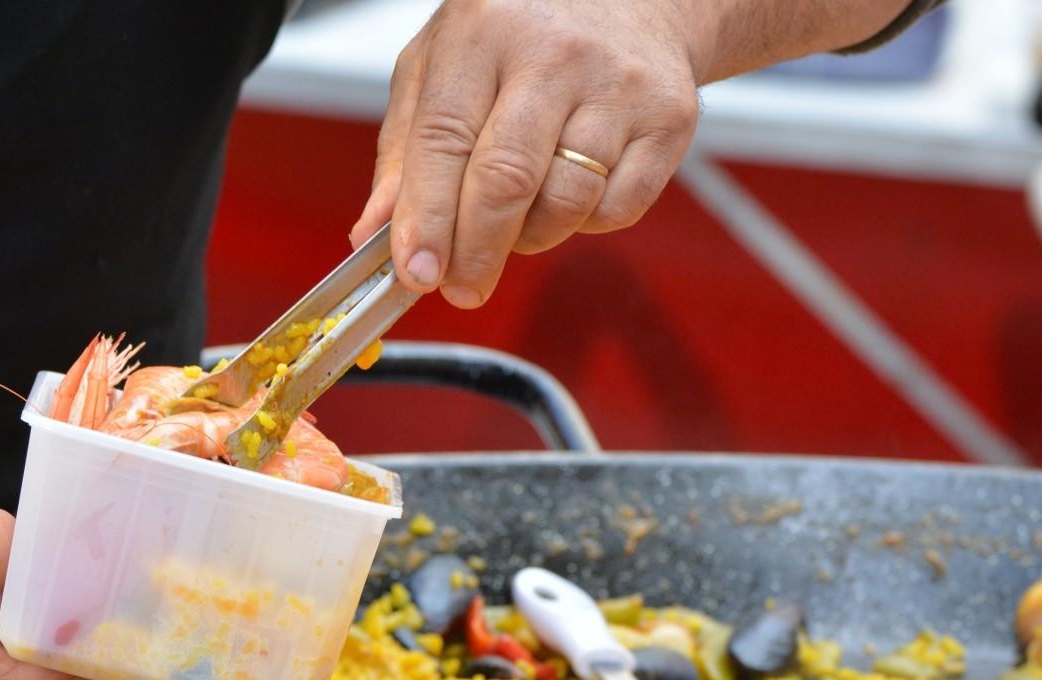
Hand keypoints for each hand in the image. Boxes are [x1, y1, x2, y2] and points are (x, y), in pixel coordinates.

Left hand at [350, 0, 701, 308]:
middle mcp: (554, 54)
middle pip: (506, 181)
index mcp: (483, 32)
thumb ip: (405, 148)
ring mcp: (617, 87)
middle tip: (460, 288)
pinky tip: (569, 191)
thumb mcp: (443, 65)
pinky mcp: (668, 119)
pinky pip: (615, 210)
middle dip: (475, 252)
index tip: (416, 272)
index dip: (427, 218)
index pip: (444, 140)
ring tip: (515, 220)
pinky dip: (583, 223)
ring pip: (564, 204)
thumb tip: (374, 233)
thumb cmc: (524, 30)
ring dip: (528, 238)